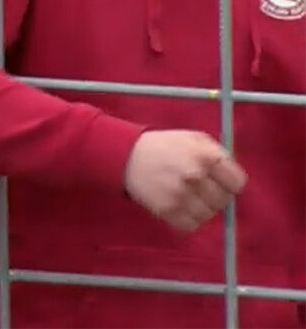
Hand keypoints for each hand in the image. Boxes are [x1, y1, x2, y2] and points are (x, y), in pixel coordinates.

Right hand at [124, 129, 247, 231]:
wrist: (125, 155)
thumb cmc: (164, 145)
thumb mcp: (193, 138)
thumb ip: (217, 153)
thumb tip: (234, 176)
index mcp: (205, 156)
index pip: (237, 183)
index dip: (230, 183)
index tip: (221, 182)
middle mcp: (195, 176)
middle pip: (223, 201)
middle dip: (215, 196)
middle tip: (201, 190)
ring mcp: (181, 194)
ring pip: (208, 215)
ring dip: (201, 209)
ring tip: (188, 199)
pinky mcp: (167, 210)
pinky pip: (191, 226)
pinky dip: (188, 221)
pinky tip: (180, 209)